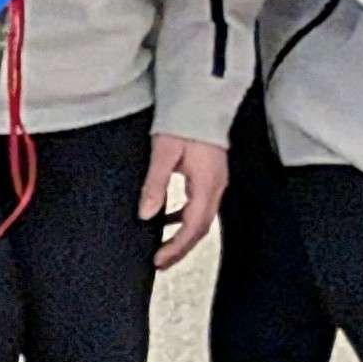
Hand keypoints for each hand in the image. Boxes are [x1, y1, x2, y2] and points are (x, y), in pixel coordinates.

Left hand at [142, 131, 228, 267]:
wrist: (203, 99)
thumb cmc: (185, 120)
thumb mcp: (164, 152)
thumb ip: (155, 184)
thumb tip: (145, 213)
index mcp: (206, 184)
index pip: (193, 226)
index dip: (176, 247)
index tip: (159, 260)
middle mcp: (216, 186)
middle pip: (200, 228)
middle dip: (180, 248)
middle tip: (160, 262)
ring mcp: (216, 181)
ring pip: (201, 219)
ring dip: (182, 235)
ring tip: (163, 247)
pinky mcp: (211, 176)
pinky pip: (199, 205)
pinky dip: (184, 218)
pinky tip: (168, 219)